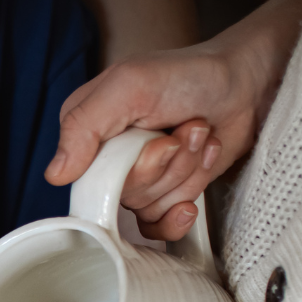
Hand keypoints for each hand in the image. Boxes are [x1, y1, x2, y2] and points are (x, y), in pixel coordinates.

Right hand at [43, 0, 301, 239]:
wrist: (246, 85)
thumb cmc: (189, 75)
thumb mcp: (130, 85)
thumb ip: (84, 126)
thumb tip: (55, 176)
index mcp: (87, 130)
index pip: (85, 179)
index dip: (129, 170)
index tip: (161, 141)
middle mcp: (107, 159)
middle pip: (123, 196)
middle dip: (167, 167)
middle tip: (186, 131)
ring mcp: (138, 179)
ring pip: (148, 208)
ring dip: (186, 174)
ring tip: (198, 137)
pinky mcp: (164, 194)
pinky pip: (159, 226)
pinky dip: (183, 207)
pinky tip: (197, 183)